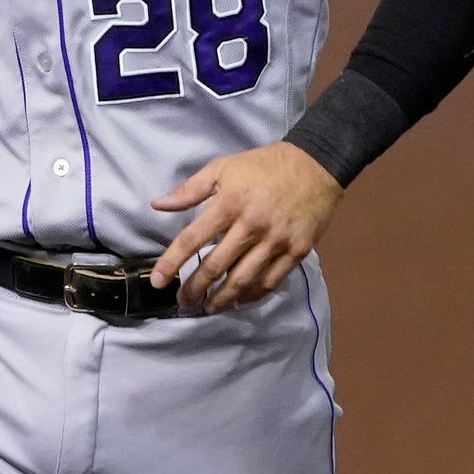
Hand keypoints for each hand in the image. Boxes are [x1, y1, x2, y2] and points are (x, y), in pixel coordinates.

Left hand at [150, 141, 343, 312]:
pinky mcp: (297, 251)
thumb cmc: (263, 166)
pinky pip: (271, 281)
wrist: (316, 165)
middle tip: (183, 302)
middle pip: (216, 266)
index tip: (158, 281)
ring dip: (223, 299)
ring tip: (208, 308)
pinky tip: (240, 300)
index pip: (191, 239)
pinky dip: (253, 295)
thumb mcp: (222, 168)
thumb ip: (189, 190)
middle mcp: (250, 227)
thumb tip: (157, 205)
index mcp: (228, 205)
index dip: (171, 263)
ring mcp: (276, 242)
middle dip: (195, 289)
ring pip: (244, 280)